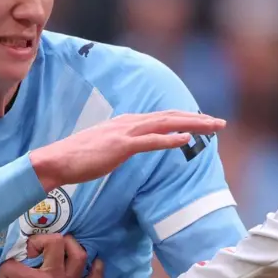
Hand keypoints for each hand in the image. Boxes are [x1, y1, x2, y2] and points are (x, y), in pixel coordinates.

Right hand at [0, 234, 103, 277]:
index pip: (13, 267)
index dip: (4, 277)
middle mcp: (58, 277)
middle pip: (56, 243)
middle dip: (40, 242)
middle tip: (31, 254)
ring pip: (78, 253)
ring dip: (68, 246)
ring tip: (57, 250)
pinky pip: (95, 276)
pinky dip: (95, 267)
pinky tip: (90, 263)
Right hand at [30, 110, 224, 188]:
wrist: (57, 161)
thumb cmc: (80, 158)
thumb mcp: (109, 148)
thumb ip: (125, 144)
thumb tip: (136, 146)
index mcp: (128, 123)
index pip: (164, 118)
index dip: (187, 118)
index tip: (206, 122)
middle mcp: (129, 123)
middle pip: (171, 117)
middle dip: (198, 119)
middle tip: (220, 122)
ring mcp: (125, 133)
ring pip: (165, 124)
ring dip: (191, 125)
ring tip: (212, 126)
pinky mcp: (119, 146)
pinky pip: (149, 142)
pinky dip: (169, 140)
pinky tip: (185, 139)